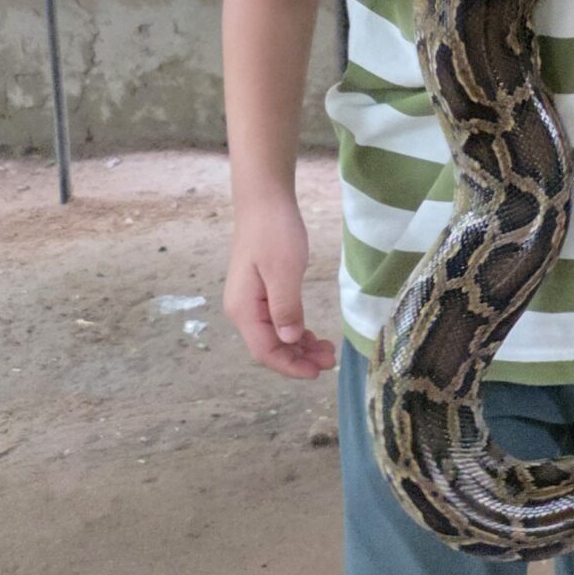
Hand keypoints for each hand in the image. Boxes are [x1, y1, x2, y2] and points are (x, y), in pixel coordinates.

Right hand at [224, 194, 335, 380]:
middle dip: (299, 358)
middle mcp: (242, 311)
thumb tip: (290, 339)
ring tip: (327, 350)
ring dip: (299, 347)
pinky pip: (277, 322)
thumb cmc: (274, 232)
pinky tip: (312, 334)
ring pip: (275, 336)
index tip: (317, 372)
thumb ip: (286, 308)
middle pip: (269, 347)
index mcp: (244, 309)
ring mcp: (250, 302)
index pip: (265, 351)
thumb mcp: (284, 270)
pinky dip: (295, 331)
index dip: (290, 366)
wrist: (264, 201)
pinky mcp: (260, 293)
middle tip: (331, 359)